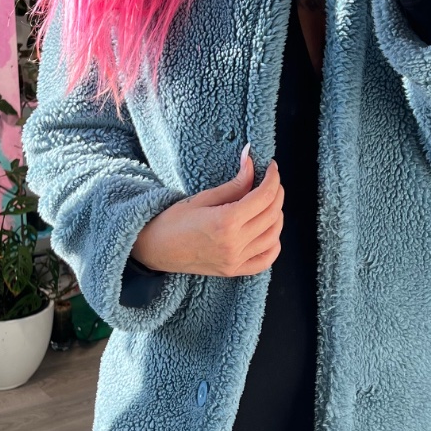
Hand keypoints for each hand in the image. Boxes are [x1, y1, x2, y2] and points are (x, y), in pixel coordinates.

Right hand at [132, 146, 283, 277]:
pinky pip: (265, 260)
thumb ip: (234, 182)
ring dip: (277, 216)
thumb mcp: (204, 197)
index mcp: (226, 222)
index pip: (263, 197)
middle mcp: (234, 243)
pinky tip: (269, 231)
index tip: (272, 167)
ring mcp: (235, 260)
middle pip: (271, 215)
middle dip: (276, 193)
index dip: (272, 178)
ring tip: (269, 202)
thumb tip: (251, 159)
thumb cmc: (173, 220)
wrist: (153, 249)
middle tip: (271, 181)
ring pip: (273, 236)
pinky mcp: (233, 271)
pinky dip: (273, 244)